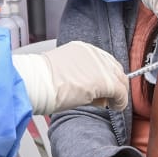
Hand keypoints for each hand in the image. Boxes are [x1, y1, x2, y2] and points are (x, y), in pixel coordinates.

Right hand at [12, 42, 128, 114]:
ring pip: (120, 80)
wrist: (37, 83)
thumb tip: (93, 91)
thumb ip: (80, 77)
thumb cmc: (43, 81)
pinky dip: (120, 101)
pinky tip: (115, 107)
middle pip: (114, 68)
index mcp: (82, 49)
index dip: (107, 75)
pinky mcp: (105, 81)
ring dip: (118, 93)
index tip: (106, 86)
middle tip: (110, 97)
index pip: (104, 61)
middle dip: (115, 83)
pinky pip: (120, 92)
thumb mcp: (64, 73)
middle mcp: (94, 54)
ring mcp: (101, 66)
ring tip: (111, 103)